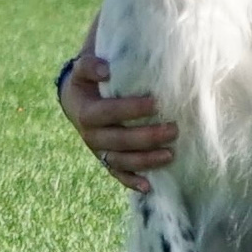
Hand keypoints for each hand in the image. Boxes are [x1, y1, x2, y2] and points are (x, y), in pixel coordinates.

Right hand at [60, 51, 176, 193]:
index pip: (107, 112)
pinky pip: (118, 173)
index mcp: (86, 111)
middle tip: (174, 130)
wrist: (77, 97)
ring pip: (120, 160)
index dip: (130, 109)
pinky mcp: (106, 158)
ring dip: (145, 160)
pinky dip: (132, 181)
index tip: (156, 103)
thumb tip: (106, 69)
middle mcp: (91, 135)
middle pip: (118, 140)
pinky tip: (150, 187)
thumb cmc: (89, 78)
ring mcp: (99, 149)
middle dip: (146, 137)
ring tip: (171, 155)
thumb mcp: (84, 67)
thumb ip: (90, 64)